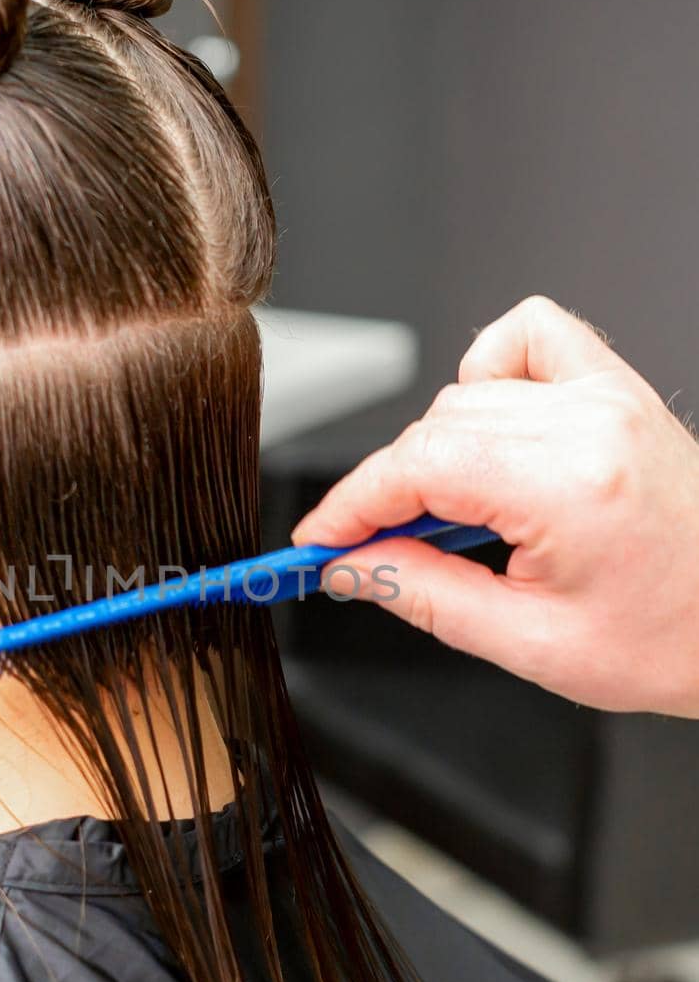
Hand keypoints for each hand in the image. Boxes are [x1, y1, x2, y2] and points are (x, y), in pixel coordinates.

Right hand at [293, 296, 698, 714]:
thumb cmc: (673, 638)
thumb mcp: (532, 644)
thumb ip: (425, 595)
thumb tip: (351, 565)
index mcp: (570, 486)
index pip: (418, 467)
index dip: (350, 505)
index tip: (318, 540)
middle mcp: (589, 423)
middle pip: (433, 429)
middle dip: (387, 491)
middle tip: (370, 549)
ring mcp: (607, 394)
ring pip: (467, 390)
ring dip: (440, 449)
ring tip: (462, 518)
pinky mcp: (617, 386)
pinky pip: (526, 337)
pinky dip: (490, 375)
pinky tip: (497, 436)